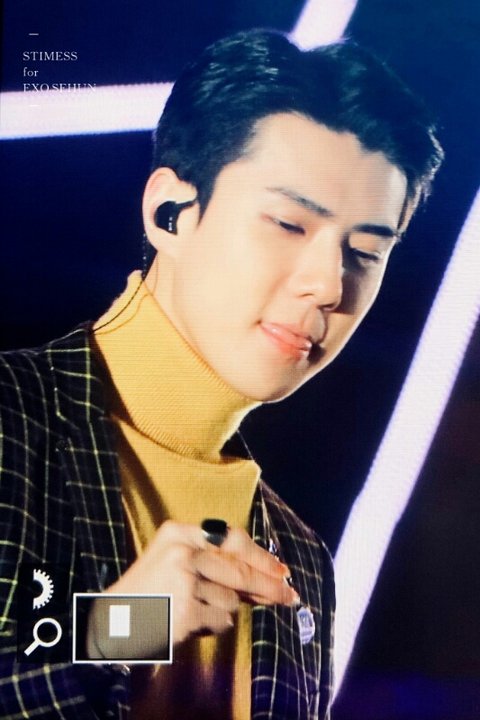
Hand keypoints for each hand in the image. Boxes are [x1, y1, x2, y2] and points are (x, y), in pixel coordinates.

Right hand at [102, 520, 297, 646]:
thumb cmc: (149, 591)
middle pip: (239, 569)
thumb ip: (211, 560)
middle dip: (268, 586)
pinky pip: (220, 620)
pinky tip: (189, 622)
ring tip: (193, 608)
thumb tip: (266, 574)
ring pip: (231, 599)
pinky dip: (212, 625)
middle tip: (290, 596)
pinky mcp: (185, 610)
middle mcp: (181, 551)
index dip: (260, 556)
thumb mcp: (173, 559)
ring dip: (223, 609)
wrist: (112, 620)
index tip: (281, 570)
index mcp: (178, 532)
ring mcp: (183, 580)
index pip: (231, 539)